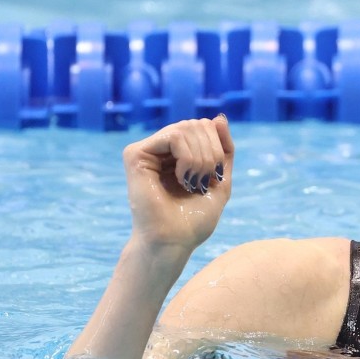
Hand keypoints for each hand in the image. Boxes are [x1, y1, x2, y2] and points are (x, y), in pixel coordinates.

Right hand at [122, 115, 234, 249]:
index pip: (206, 127)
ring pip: (187, 127)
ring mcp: (147, 150)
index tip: (215, 177)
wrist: (174, 241)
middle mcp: (160, 149)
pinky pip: (174, 136)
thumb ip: (224, 149)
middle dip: (211, 153)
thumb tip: (219, 117)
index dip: (219, 148)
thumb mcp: (220, 179)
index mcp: (178, 154)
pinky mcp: (135, 154)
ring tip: (192, 182)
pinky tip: (181, 178)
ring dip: (201, 158)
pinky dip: (188, 158)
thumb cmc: (194, 219)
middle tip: (203, 181)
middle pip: (198, 124)